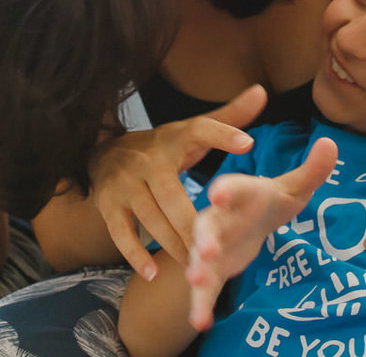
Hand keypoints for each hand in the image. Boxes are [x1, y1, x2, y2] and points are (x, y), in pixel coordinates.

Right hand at [89, 85, 266, 279]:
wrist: (103, 153)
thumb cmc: (162, 146)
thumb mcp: (191, 130)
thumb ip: (229, 117)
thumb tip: (262, 91)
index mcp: (174, 139)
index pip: (201, 131)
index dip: (223, 135)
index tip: (249, 144)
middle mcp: (148, 161)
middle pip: (172, 196)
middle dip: (192, 223)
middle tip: (216, 247)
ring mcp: (125, 185)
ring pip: (151, 219)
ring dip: (172, 245)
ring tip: (197, 264)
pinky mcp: (109, 206)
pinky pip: (121, 233)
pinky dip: (136, 255)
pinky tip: (154, 274)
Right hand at [186, 137, 337, 330]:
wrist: (250, 220)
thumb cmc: (268, 200)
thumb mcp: (293, 187)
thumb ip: (311, 169)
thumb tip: (330, 143)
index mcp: (239, 194)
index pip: (233, 189)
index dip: (226, 191)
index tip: (218, 193)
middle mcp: (220, 218)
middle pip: (207, 224)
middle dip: (204, 236)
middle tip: (204, 250)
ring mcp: (213, 245)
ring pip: (199, 256)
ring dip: (197, 268)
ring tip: (196, 281)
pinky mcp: (213, 269)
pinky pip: (205, 287)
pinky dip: (200, 303)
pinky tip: (199, 321)